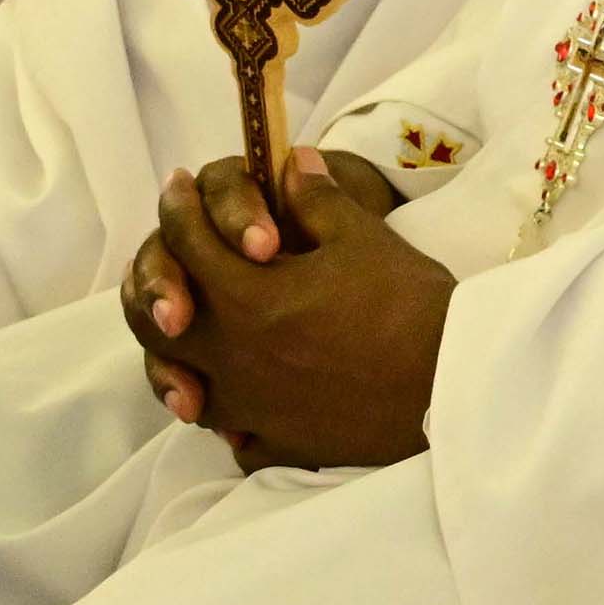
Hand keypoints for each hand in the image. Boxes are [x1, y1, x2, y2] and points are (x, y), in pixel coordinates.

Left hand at [116, 149, 436, 468]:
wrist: (449, 384)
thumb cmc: (408, 305)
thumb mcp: (362, 237)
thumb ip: (314, 198)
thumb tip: (290, 161)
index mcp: (247, 298)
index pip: (186, 243)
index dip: (177, 207)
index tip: (177, 187)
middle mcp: (232, 356)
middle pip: (157, 319)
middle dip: (154, 279)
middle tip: (170, 256)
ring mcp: (249, 407)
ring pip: (180, 380)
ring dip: (177, 350)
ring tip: (190, 327)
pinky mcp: (276, 442)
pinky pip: (228, 431)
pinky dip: (224, 410)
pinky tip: (239, 397)